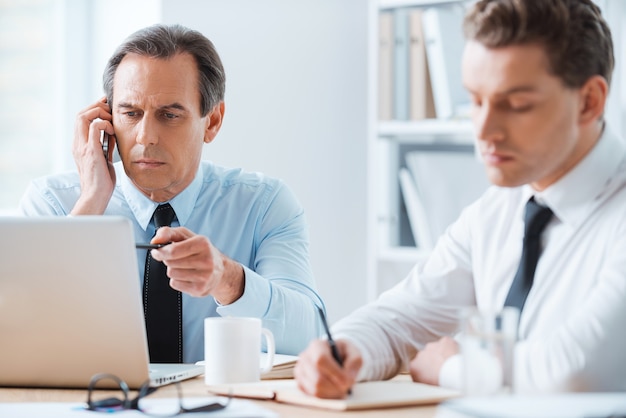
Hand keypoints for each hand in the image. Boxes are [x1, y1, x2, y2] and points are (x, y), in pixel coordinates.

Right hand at [71, 97, 115, 214]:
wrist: (96, 196)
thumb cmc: (101, 181)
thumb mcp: (103, 158)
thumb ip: (104, 146)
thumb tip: (111, 135)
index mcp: (79, 145)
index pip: (81, 119)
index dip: (93, 110)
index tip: (107, 108)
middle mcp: (77, 144)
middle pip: (80, 114)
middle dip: (96, 107)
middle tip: (110, 109)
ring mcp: (82, 146)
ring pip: (83, 116)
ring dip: (99, 112)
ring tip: (111, 119)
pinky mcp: (90, 151)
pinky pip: (94, 127)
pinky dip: (104, 124)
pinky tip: (113, 131)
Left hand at [149, 226, 243, 302]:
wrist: (220, 269)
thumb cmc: (200, 250)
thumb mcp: (186, 236)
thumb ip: (168, 233)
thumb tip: (155, 241)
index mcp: (203, 243)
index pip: (173, 251)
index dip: (160, 252)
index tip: (156, 252)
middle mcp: (206, 260)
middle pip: (171, 263)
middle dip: (168, 260)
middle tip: (176, 257)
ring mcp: (204, 276)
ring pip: (172, 274)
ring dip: (173, 270)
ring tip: (185, 267)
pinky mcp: (200, 289)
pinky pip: (175, 284)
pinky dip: (177, 280)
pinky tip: (188, 276)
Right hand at [294, 339, 361, 398]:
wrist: (336, 357)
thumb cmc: (344, 354)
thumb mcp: (354, 353)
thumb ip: (354, 363)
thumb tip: (348, 378)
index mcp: (317, 345)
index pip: (321, 360)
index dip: (334, 373)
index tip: (347, 381)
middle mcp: (305, 357)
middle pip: (317, 379)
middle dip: (335, 387)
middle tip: (346, 386)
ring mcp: (300, 371)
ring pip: (315, 390)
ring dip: (331, 393)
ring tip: (340, 388)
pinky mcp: (300, 383)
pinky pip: (313, 396)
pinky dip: (325, 396)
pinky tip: (332, 390)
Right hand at [409, 336, 458, 385]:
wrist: (454, 374)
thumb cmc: (442, 382)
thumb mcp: (427, 386)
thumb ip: (422, 379)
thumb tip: (425, 378)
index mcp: (414, 366)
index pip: (417, 366)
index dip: (426, 370)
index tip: (432, 374)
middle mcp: (421, 354)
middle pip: (426, 356)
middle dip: (433, 361)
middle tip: (442, 369)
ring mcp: (432, 346)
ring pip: (436, 348)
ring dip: (441, 354)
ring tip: (450, 363)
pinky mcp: (445, 341)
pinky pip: (447, 343)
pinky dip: (451, 348)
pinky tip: (455, 355)